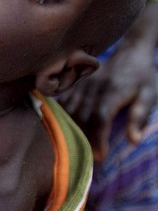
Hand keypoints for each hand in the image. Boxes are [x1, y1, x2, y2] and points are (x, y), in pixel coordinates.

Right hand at [58, 43, 156, 160]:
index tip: (100, 156)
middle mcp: (93, 87)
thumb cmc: (141, 78)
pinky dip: (61, 115)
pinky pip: (63, 102)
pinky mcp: (75, 84)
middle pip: (81, 116)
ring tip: (75, 145)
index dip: (98, 137)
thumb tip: (134, 141)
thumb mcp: (149, 96)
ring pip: (69, 110)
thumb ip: (140, 117)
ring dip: (70, 128)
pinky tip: (64, 127)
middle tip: (87, 156)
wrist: (129, 53)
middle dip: (83, 138)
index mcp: (113, 91)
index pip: (100, 117)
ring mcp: (82, 85)